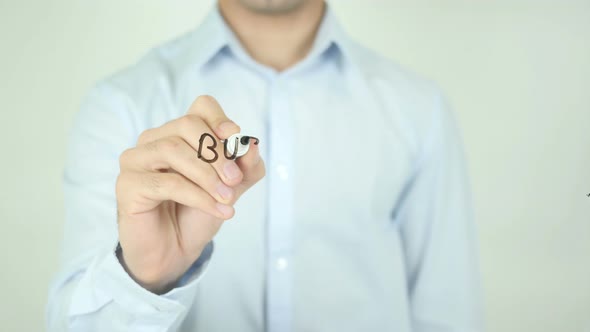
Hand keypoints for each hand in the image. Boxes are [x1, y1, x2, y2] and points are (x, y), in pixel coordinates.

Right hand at [115, 95, 264, 293]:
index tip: (236, 139)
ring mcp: (136, 160)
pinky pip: (166, 182)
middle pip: (187, 124)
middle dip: (217, 152)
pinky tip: (218, 210)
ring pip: (173, 150)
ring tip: (227, 198)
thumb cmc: (197, 213)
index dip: (220, 119)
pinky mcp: (128, 185)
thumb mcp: (230, 188)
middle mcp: (154, 140)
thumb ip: (245, 168)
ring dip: (207, 175)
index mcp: (179, 134)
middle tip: (235, 180)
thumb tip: (252, 146)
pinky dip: (198, 196)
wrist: (175, 251)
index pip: (200, 107)